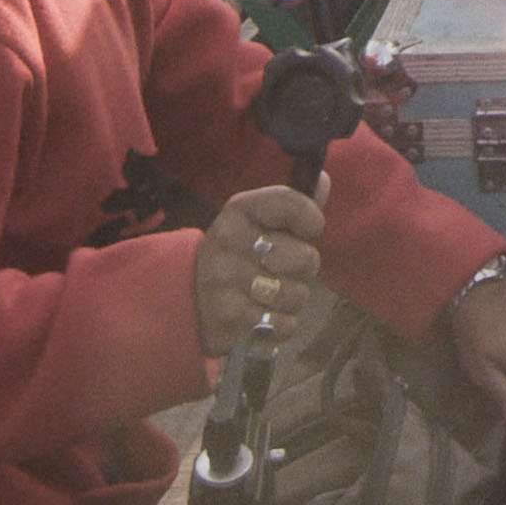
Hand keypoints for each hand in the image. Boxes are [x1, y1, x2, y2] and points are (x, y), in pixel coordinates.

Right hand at [193, 183, 328, 359]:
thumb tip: (323, 179)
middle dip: (302, 269)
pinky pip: (284, 324)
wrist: (182, 295)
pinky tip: (260, 315)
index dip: (312, 220)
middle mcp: (231, 241)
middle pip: (306, 258)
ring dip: (290, 299)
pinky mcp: (230, 320)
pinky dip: (279, 324)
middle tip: (280, 269)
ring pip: (297, 295)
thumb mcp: (254, 221)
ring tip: (268, 294)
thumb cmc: (233, 254)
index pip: (292, 203)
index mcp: (239, 210)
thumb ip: (291, 204)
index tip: (307, 231)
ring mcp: (228, 281)